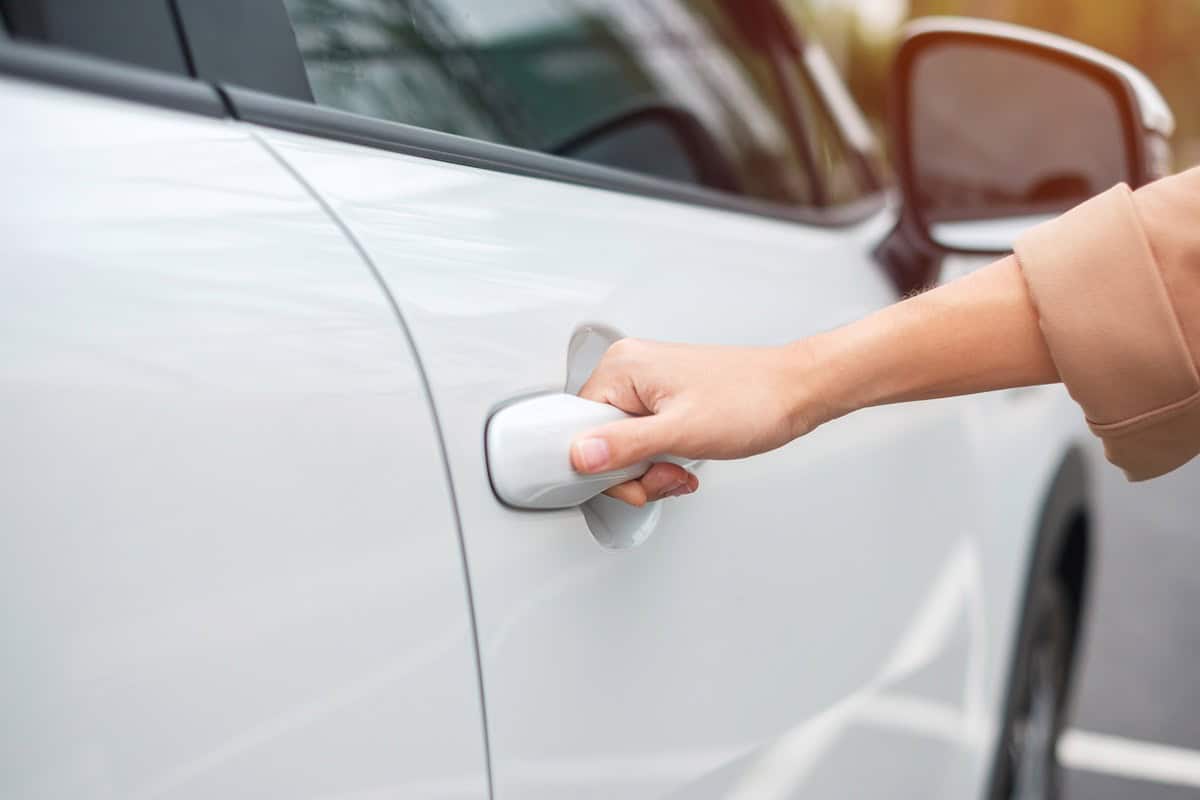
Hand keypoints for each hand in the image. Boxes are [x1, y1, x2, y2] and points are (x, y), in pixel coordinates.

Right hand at [569, 338, 827, 505]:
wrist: (795, 392)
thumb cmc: (751, 401)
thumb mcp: (682, 432)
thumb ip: (625, 446)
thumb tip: (579, 455)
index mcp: (623, 367)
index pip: (576, 427)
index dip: (603, 464)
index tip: (636, 477)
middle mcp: (629, 368)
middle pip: (598, 439)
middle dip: (632, 470)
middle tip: (667, 473)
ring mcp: (646, 383)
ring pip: (621, 444)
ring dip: (650, 468)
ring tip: (681, 466)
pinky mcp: (663, 397)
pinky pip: (641, 438)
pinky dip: (660, 458)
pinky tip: (683, 460)